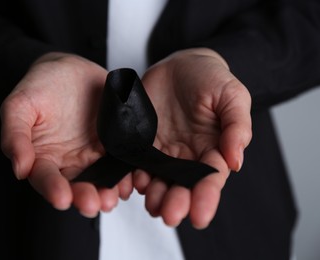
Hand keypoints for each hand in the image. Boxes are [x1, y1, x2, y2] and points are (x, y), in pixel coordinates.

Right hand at [0, 53, 132, 216]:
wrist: (69, 68)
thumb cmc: (40, 86)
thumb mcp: (19, 105)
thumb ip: (14, 135)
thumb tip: (19, 168)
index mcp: (42, 156)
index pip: (45, 178)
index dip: (52, 189)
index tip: (61, 198)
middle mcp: (68, 161)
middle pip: (76, 185)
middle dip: (84, 197)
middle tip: (92, 204)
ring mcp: (92, 154)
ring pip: (100, 178)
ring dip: (106, 191)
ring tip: (111, 198)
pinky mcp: (112, 145)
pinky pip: (119, 162)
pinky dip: (124, 173)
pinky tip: (128, 180)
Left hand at [134, 48, 251, 227]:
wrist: (180, 65)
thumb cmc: (210, 78)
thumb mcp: (232, 95)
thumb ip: (237, 126)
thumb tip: (236, 161)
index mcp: (212, 149)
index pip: (210, 179)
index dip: (206, 199)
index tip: (200, 216)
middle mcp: (186, 156)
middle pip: (181, 185)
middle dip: (176, 202)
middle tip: (169, 215)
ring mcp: (161, 150)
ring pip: (157, 179)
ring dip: (154, 195)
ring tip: (151, 205)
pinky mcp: (140, 141)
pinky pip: (134, 161)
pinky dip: (131, 174)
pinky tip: (130, 183)